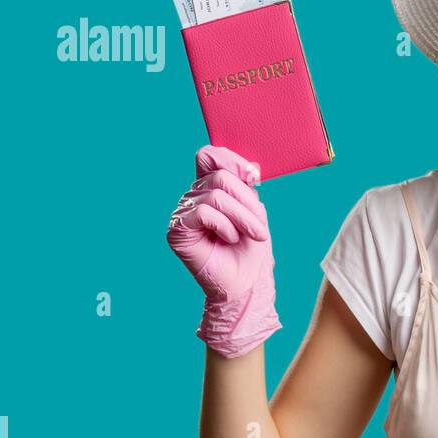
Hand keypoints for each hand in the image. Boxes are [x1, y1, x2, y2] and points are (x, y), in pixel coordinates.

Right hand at [167, 145, 281, 356]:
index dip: (231, 160)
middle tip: (261, 226)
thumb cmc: (251, 247)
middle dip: (247, 202)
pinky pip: (203, 212)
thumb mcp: (255, 210)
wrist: (246, 282)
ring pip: (215, 194)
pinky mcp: (177, 229)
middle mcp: (193, 196)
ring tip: (251, 236)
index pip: (209, 155)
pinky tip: (229, 239)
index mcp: (210, 187)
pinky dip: (224, 224)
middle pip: (220, 177)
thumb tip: (249, 167)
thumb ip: (247, 186)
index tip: (254, 178)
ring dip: (242, 217)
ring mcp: (182, 212)